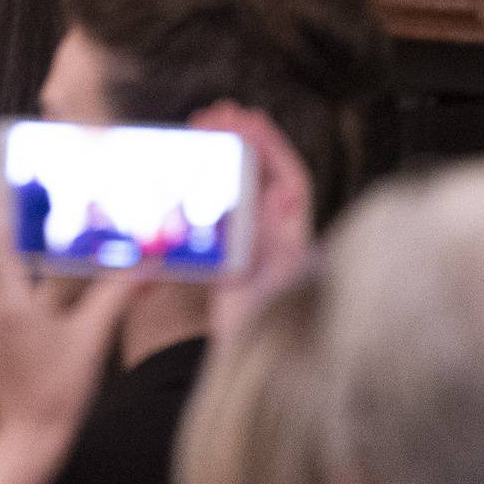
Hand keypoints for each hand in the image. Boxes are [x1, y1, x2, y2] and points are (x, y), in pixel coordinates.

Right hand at [191, 102, 315, 351]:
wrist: (248, 371)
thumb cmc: (266, 333)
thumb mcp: (276, 285)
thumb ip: (278, 242)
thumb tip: (280, 193)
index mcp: (294, 239)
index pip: (290, 179)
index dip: (269, 145)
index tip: (244, 118)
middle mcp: (278, 237)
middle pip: (265, 176)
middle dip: (243, 140)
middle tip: (213, 113)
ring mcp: (254, 246)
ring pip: (242, 189)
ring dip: (224, 156)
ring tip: (200, 127)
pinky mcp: (230, 257)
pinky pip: (222, 209)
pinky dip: (208, 184)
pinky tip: (189, 170)